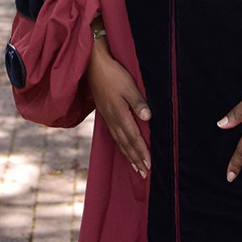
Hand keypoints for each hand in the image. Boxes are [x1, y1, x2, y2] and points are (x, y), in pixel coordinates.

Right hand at [86, 37, 150, 177]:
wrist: (93, 68)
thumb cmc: (113, 75)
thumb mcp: (129, 86)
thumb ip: (138, 103)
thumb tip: (148, 118)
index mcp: (120, 114)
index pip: (134, 138)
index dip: (142, 152)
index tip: (149, 165)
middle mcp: (113, 120)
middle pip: (126, 144)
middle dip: (136, 159)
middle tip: (144, 173)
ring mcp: (108, 118)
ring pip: (119, 142)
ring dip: (128, 155)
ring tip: (135, 167)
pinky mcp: (105, 114)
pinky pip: (114, 135)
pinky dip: (121, 146)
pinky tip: (123, 148)